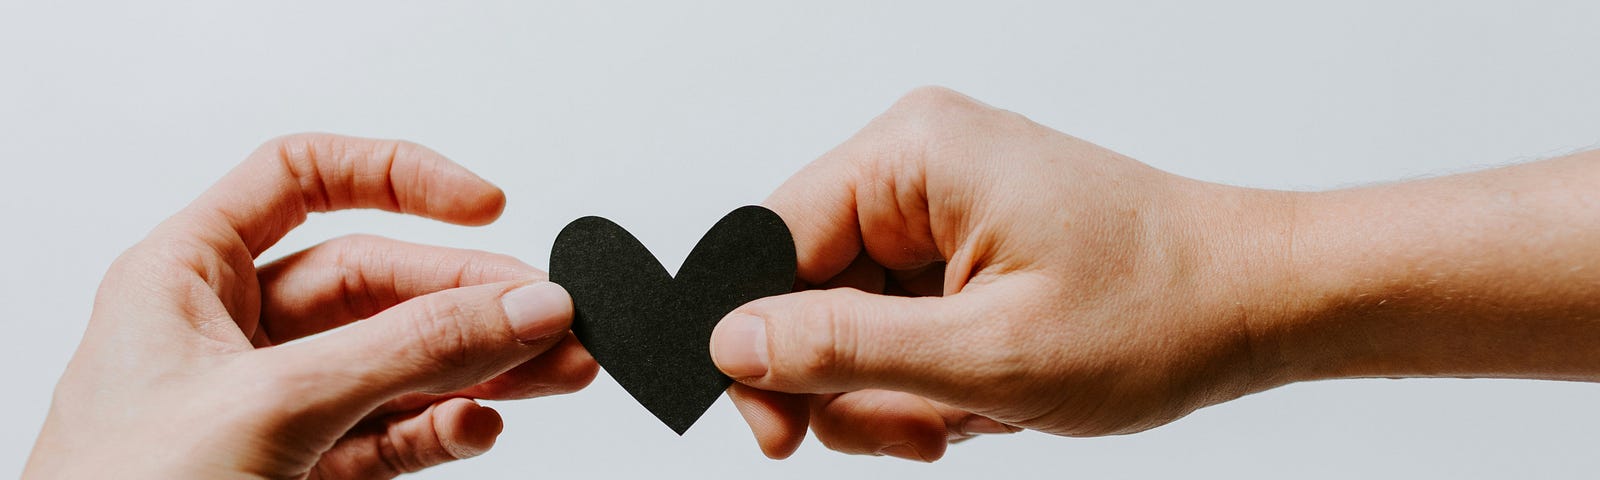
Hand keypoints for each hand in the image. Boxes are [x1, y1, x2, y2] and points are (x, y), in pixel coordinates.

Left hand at [25, 134, 597, 478]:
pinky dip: (444, 429)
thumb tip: (519, 306)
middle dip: (471, 298)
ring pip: (399, 362)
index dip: (397, 177)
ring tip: (558, 369)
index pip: (302, 180)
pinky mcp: (302, 472)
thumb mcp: (272, 406)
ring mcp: (272, 407)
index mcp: (186, 277)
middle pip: (376, 281)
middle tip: (553, 315)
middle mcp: (230, 334)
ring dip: (482, 366)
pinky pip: (393, 434)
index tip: (484, 206)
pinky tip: (481, 425)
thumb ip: (408, 351)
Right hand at [712, 87, 1599, 461]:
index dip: (758, 348)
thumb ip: (843, 349)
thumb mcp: (986, 355)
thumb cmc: (1157, 310)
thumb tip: (731, 345)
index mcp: (912, 155)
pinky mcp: (963, 238)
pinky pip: (899, 319)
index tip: (778, 433)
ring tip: (972, 413)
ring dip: (898, 390)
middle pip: (806, 289)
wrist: (1259, 302)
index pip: (766, 245)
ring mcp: (942, 200)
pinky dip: (930, 376)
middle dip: (852, 382)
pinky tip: (986, 395)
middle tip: (918, 433)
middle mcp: (918, 162)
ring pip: (852, 319)